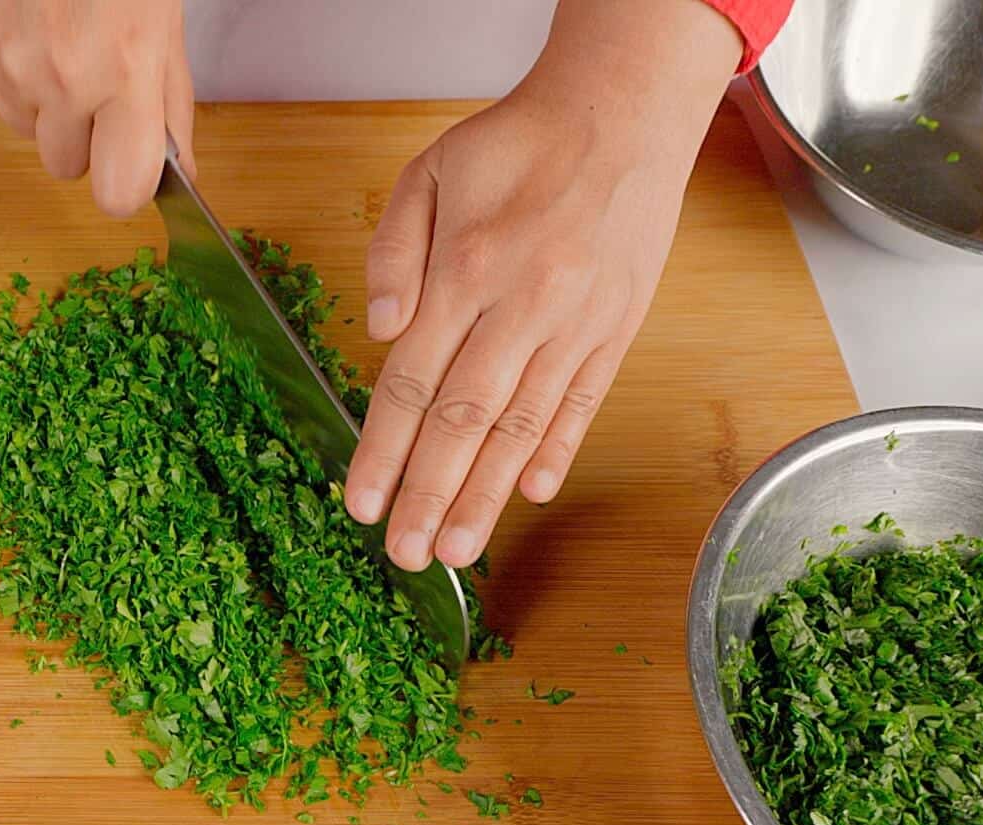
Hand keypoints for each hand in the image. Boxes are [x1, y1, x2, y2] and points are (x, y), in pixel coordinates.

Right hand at [0, 0, 194, 216]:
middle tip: (93, 81)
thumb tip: (178, 170)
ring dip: (41, 102)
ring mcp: (8, 64)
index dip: (125, 186)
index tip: (128, 166)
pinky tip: (26, 29)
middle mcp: (64, 75)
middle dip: (81, 137)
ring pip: (24, 130)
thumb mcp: (164, 26)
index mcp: (126, 70)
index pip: (121, 194)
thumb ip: (170, 106)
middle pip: (65, 168)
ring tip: (58, 39)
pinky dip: (6, 74)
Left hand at [345, 0, 742, 570]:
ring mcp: (576, 322)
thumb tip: (379, 334)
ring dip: (487, 493)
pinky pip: (583, 401)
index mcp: (465, 268)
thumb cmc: (517, 142)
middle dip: (429, 493)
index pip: (413, 382)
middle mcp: (523, 304)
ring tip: (457, 549)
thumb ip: (393, 254)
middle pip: (466, 419)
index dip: (383, 450)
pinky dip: (559, 449)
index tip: (360, 503)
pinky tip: (534, 495)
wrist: (622, 110)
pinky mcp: (616, 327)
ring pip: (524, 424)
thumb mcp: (429, 172)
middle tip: (405, 555)